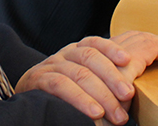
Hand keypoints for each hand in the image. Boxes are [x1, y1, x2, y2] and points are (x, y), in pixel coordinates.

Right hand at [15, 31, 157, 124]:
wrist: (27, 99)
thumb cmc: (63, 94)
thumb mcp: (82, 81)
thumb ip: (101, 81)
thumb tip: (131, 93)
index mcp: (76, 52)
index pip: (95, 43)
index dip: (112, 48)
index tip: (129, 60)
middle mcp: (64, 54)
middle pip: (90, 57)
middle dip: (113, 77)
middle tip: (128, 97)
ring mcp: (50, 65)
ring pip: (79, 73)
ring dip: (101, 94)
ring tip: (117, 115)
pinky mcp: (39, 80)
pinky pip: (61, 86)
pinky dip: (80, 99)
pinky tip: (94, 112)